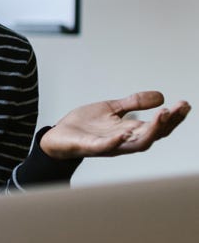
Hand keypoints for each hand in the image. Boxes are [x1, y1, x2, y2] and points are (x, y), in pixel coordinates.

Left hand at [39, 91, 190, 159]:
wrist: (57, 135)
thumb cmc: (84, 126)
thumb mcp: (111, 108)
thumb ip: (133, 103)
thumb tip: (160, 95)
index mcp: (129, 131)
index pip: (157, 127)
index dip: (173, 117)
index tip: (185, 104)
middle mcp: (123, 140)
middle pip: (153, 136)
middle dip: (168, 123)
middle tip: (177, 108)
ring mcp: (108, 145)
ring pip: (136, 144)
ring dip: (150, 131)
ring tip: (162, 115)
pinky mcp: (90, 147)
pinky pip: (106, 147)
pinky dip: (116, 141)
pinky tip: (124, 132)